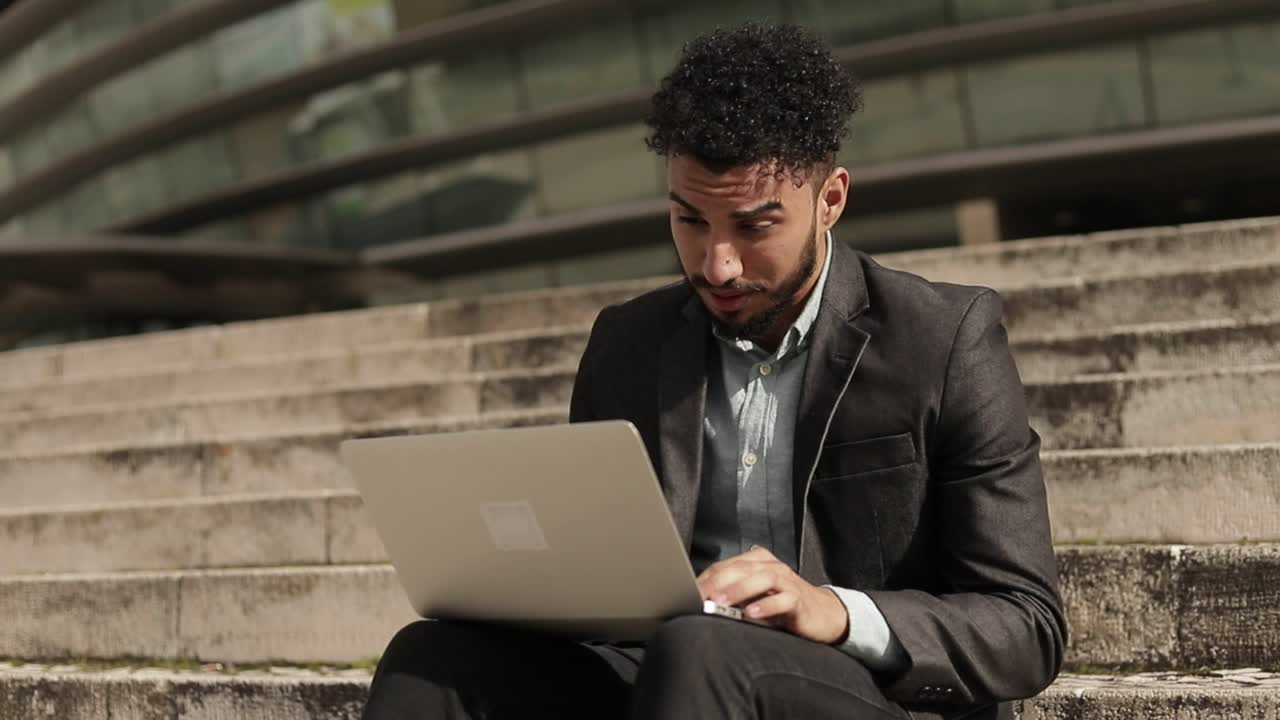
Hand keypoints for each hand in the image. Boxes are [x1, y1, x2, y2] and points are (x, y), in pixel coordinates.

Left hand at [696, 545, 848, 644]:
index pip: (724, 566)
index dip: (705, 579)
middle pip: (740, 569)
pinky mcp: (799, 599)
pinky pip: (782, 600)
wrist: (823, 614)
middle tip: (699, 596)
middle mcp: (771, 566)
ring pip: (761, 579)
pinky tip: (752, 613)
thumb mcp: (754, 597)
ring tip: (720, 602)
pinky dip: (766, 606)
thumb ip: (732, 595)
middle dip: (716, 583)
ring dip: (738, 590)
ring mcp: (787, 580)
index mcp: (757, 561)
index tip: (686, 593)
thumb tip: (700, 602)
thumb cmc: (783, 605)